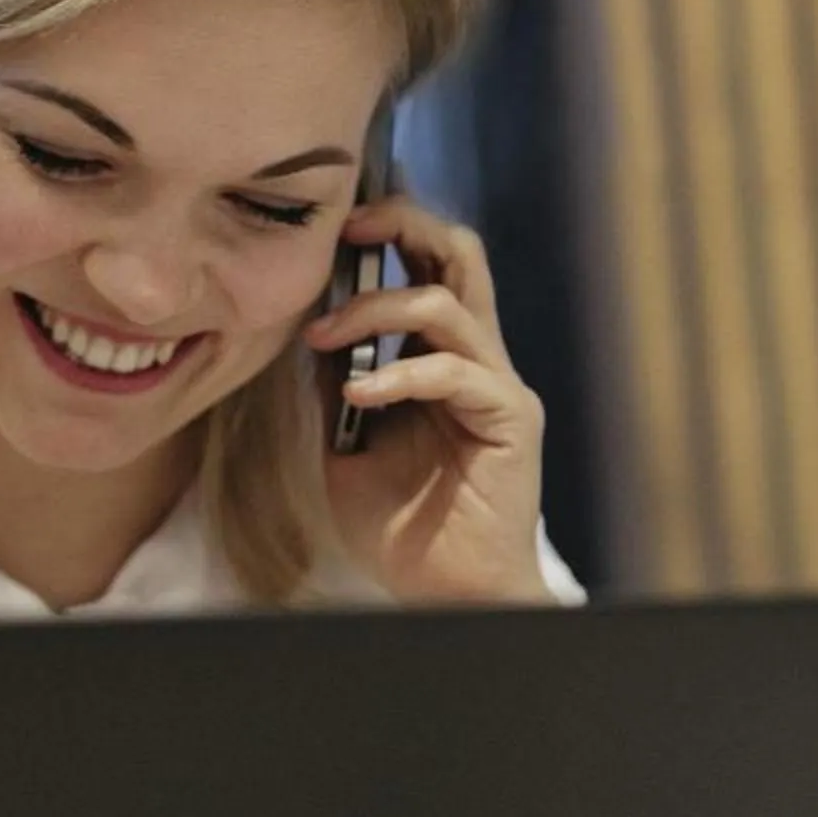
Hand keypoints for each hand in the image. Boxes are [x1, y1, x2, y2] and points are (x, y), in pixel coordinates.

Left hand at [304, 195, 551, 604]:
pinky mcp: (509, 420)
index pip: (429, 264)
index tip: (334, 228)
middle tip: (349, 231)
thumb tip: (308, 329)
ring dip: (377, 309)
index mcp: (442, 356)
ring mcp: (497, 385)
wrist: (444, 591)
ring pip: (450, 304)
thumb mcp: (347, 442)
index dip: (390, 230)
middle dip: (404, 225)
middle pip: (459, 255)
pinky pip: (455, 373)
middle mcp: (477, 358)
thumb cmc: (401, 524)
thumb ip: (338, 383)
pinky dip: (399, 375)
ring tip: (324, 337)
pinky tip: (358, 395)